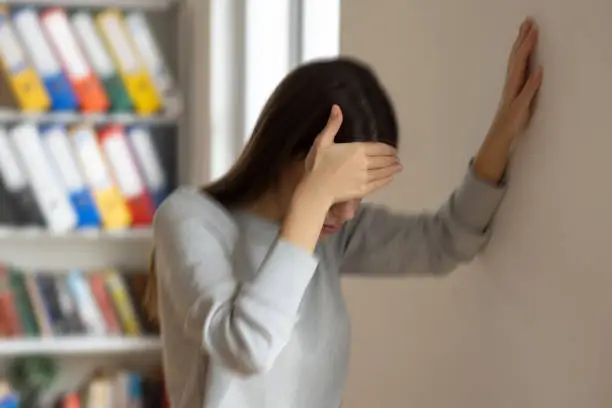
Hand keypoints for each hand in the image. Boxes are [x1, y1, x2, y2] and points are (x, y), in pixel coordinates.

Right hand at [302, 105, 400, 204]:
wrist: (315, 190)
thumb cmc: (317, 165)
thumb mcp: (322, 142)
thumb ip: (332, 125)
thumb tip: (336, 107)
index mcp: (357, 150)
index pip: (380, 148)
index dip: (389, 149)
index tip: (393, 150)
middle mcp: (365, 163)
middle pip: (384, 159)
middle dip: (392, 158)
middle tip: (397, 158)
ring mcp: (365, 177)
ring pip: (384, 171)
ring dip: (393, 168)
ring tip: (398, 167)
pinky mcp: (363, 190)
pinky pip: (379, 184)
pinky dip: (387, 180)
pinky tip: (390, 178)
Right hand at [474, 17, 543, 182]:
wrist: (498, 140)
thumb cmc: (509, 121)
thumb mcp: (518, 100)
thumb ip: (523, 85)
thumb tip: (532, 70)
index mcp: (511, 84)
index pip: (517, 59)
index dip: (522, 42)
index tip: (527, 26)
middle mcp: (510, 87)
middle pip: (516, 60)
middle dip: (523, 41)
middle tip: (528, 23)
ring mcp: (513, 97)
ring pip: (518, 71)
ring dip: (525, 54)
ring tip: (532, 37)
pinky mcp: (518, 108)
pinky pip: (525, 93)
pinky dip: (531, 82)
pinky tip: (538, 71)